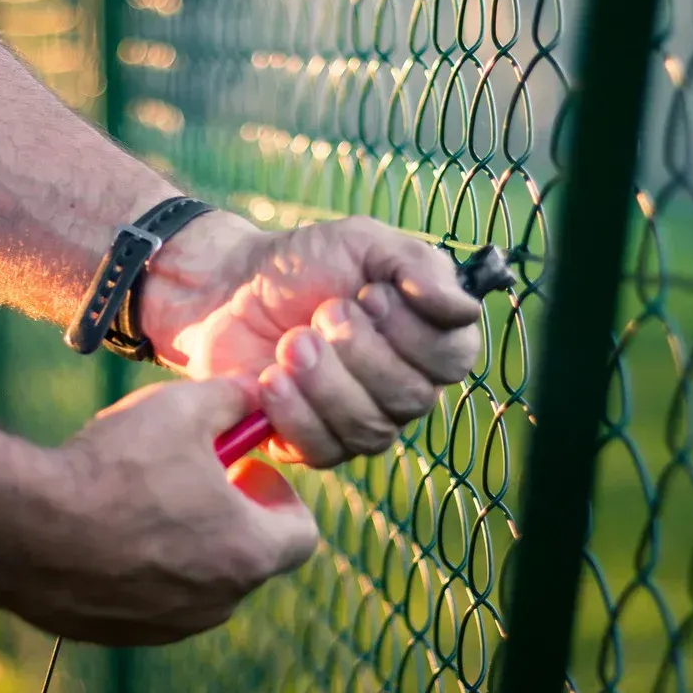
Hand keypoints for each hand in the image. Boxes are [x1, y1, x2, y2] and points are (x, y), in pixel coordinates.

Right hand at [8, 375, 319, 644]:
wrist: (22, 529)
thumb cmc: (112, 467)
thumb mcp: (183, 407)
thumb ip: (234, 398)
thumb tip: (251, 395)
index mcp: (249, 553)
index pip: (303, 534)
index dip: (281, 494)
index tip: (243, 468)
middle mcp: (219, 603)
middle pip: (250, 557)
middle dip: (232, 514)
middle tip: (192, 477)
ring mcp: (171, 626)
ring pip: (201, 581)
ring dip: (189, 543)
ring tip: (143, 500)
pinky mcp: (124, 636)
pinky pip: (154, 599)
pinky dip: (144, 570)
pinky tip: (105, 530)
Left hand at [139, 213, 483, 466]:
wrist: (228, 287)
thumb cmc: (303, 263)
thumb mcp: (363, 242)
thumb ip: (417, 265)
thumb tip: (464, 308)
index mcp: (427, 339)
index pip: (454, 358)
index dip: (413, 331)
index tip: (369, 294)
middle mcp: (402, 388)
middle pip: (411, 399)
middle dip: (361, 352)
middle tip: (322, 312)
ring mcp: (359, 421)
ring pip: (369, 429)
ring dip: (325, 380)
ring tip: (290, 341)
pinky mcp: (312, 443)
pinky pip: (323, 450)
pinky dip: (295, 412)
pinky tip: (270, 379)